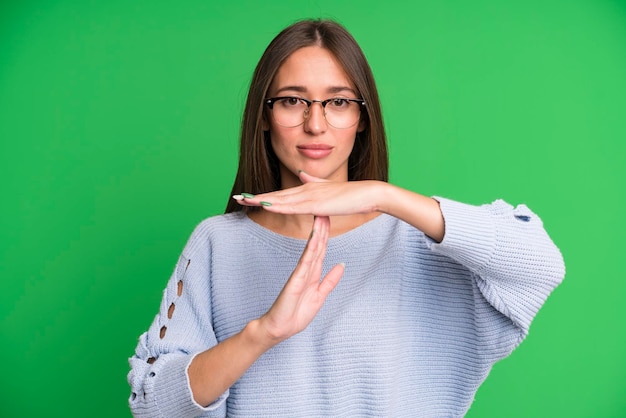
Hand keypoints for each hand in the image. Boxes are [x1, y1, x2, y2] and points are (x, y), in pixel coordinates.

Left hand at [234, 171, 383, 216]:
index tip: (248, 197)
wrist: (369, 194)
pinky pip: (293, 206)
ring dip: (261, 201)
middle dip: (255, 198)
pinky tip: (265, 205)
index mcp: (307, 189)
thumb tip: (302, 174)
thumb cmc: (352, 194)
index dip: (263, 195)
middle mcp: (306, 190)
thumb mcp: (329, 188)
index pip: (281, 194)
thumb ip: (315, 181)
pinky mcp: (317, 204)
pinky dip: (278, 205)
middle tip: (237, 198)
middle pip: (276, 195)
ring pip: (280, 200)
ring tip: (244, 201)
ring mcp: (311, 196)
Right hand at [258, 215, 343, 342]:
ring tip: (321, 217)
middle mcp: (306, 270)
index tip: (330, 218)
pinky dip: (310, 250)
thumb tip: (341, 265)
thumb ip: (330, 281)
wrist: (278, 329)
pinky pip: (305, 263)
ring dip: (317, 233)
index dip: (327, 234)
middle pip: (317, 245)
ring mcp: (300, 274)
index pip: (322, 249)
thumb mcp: (319, 296)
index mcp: (313, 273)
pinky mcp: (295, 281)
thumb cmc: (295, 314)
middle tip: (326, 208)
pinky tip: (315, 239)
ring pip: (311, 250)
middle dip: (322, 227)